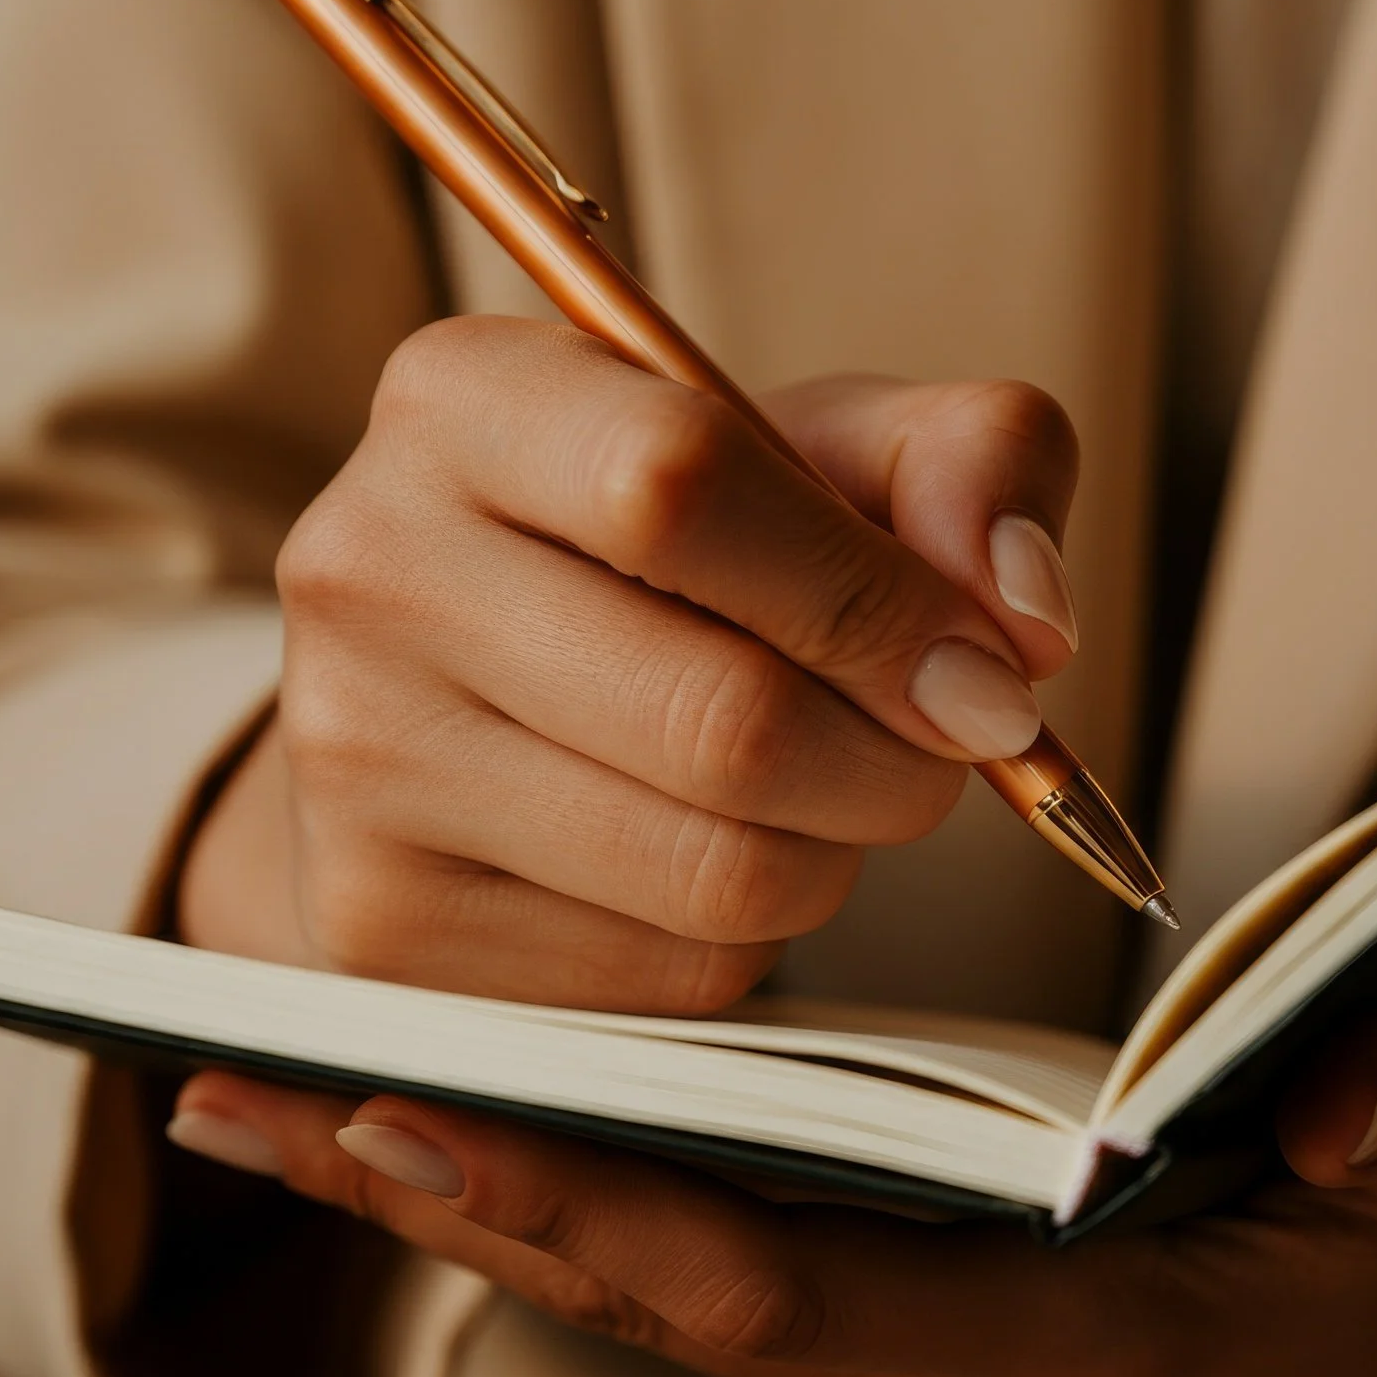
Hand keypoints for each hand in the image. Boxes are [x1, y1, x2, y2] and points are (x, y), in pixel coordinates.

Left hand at [167, 1013, 1376, 1376]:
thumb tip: (1338, 1101)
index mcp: (1063, 1354)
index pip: (769, 1283)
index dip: (574, 1202)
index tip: (393, 1113)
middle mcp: (957, 1374)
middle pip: (651, 1285)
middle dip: (443, 1193)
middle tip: (231, 1095)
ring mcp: (930, 1352)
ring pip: (656, 1276)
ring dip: (472, 1191)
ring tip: (282, 1100)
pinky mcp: (928, 1309)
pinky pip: (710, 1258)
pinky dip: (574, 1191)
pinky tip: (469, 1120)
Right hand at [178, 314, 1079, 1012]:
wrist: (461, 695)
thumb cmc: (668, 554)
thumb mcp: (816, 449)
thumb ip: (964, 461)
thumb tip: (1022, 613)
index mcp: (460, 400)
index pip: (681, 485)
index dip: (875, 597)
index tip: (988, 666)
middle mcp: (369, 568)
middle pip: (724, 718)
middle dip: (896, 760)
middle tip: (939, 747)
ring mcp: (354, 761)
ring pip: (715, 871)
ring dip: (836, 853)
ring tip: (814, 792)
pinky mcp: (381, 927)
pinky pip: (669, 976)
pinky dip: (748, 938)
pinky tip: (703, 859)